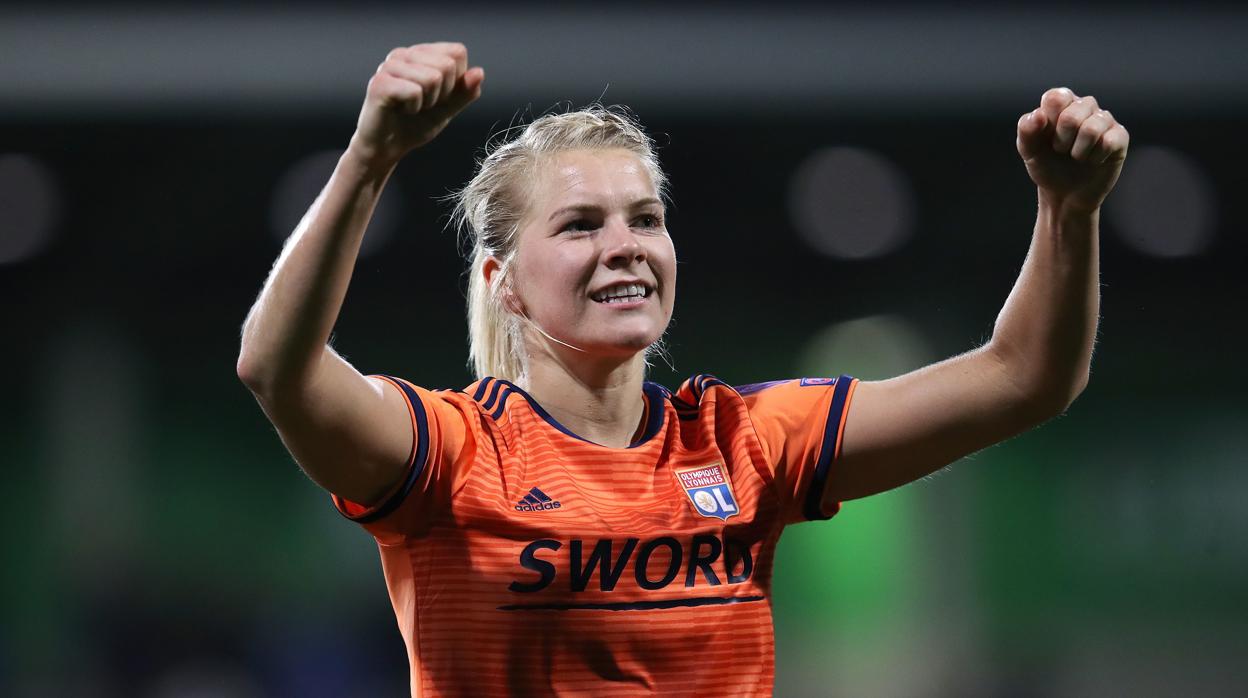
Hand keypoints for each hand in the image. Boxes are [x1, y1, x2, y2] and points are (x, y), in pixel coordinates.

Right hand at [349, 42, 484, 166]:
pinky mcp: (379, 83)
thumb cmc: (415, 124)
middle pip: (447, 64)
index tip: (439, 96)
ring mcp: (390, 66)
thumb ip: (465, 91)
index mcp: (421, 54)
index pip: (457, 52)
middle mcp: (404, 54)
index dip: (456, 80)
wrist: (387, 148)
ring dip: (428, 102)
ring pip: (433, 78)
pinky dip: (414, 108)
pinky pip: (415, 92)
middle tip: (424, 104)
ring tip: (411, 107)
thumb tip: (479, 72)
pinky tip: (400, 110)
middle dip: (443, 93)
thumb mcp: (448, 107)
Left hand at [1016, 87, 1128, 214]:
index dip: (1049, 122)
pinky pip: (1109, 142)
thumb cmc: (1047, 166)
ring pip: (1092, 128)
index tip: (1046, 136)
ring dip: (1078, 151)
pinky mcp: (1119, 136)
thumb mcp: (1029, 150)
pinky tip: (1093, 160)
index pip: (1056, 97)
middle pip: (1072, 116)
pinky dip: (1095, 158)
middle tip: (1061, 150)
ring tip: (1076, 156)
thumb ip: (1026, 130)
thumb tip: (1039, 115)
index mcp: (1061, 103)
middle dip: (1061, 141)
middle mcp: (1084, 106)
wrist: (1065, 193)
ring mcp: (1104, 120)